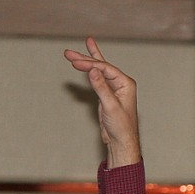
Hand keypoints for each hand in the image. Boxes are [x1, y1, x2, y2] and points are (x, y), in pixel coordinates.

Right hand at [64, 37, 141, 167]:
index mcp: (126, 84)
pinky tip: (84, 63)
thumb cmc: (122, 126)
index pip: (105, 69)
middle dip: (84, 59)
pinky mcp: (106, 94)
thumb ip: (102, 88)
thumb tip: (93, 71)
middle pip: (100, 67)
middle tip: (68, 53)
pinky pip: (97, 79)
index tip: (75, 62)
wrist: (121, 140)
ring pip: (97, 71)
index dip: (90, 64)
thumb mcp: (110, 106)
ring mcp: (114, 88)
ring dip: (85, 63)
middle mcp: (121, 83)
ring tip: (71, 53)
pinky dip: (89, 71)